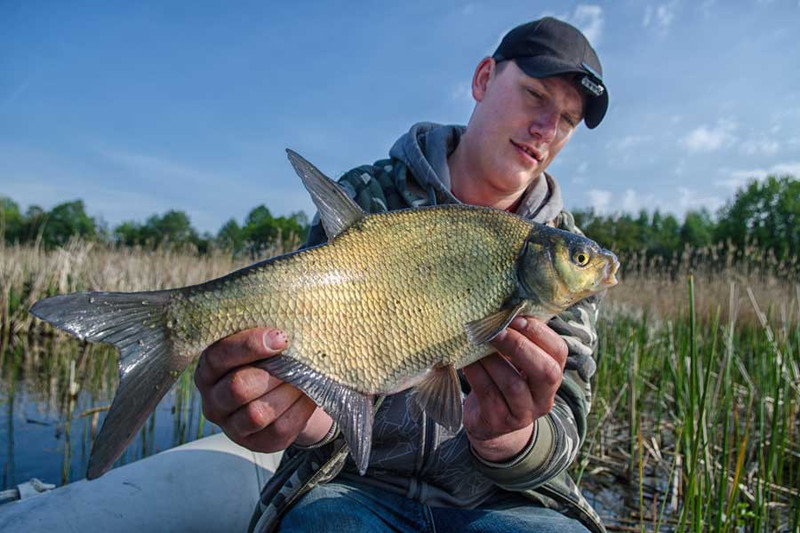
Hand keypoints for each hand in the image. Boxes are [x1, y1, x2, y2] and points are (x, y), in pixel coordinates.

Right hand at [194, 327, 332, 451]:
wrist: (287, 392)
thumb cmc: (271, 358)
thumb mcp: (262, 343)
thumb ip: (265, 334)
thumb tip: (288, 320)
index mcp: (209, 368)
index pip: (219, 356)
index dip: (249, 346)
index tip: (281, 338)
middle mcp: (214, 399)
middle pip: (238, 388)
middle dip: (273, 373)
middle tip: (297, 362)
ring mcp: (232, 425)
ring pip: (257, 413)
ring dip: (287, 393)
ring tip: (306, 377)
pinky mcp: (255, 443)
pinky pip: (278, 430)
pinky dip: (299, 411)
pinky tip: (310, 395)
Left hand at [462, 317, 567, 461]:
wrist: (491, 423)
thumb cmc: (504, 379)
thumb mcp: (517, 362)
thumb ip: (517, 339)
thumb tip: (501, 306)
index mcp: (552, 375)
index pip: (559, 353)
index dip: (540, 333)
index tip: (516, 317)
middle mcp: (544, 397)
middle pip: (546, 372)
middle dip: (520, 347)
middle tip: (496, 330)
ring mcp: (523, 414)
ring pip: (514, 385)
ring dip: (493, 360)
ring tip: (476, 344)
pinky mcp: (499, 422)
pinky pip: (489, 394)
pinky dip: (477, 374)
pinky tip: (466, 361)